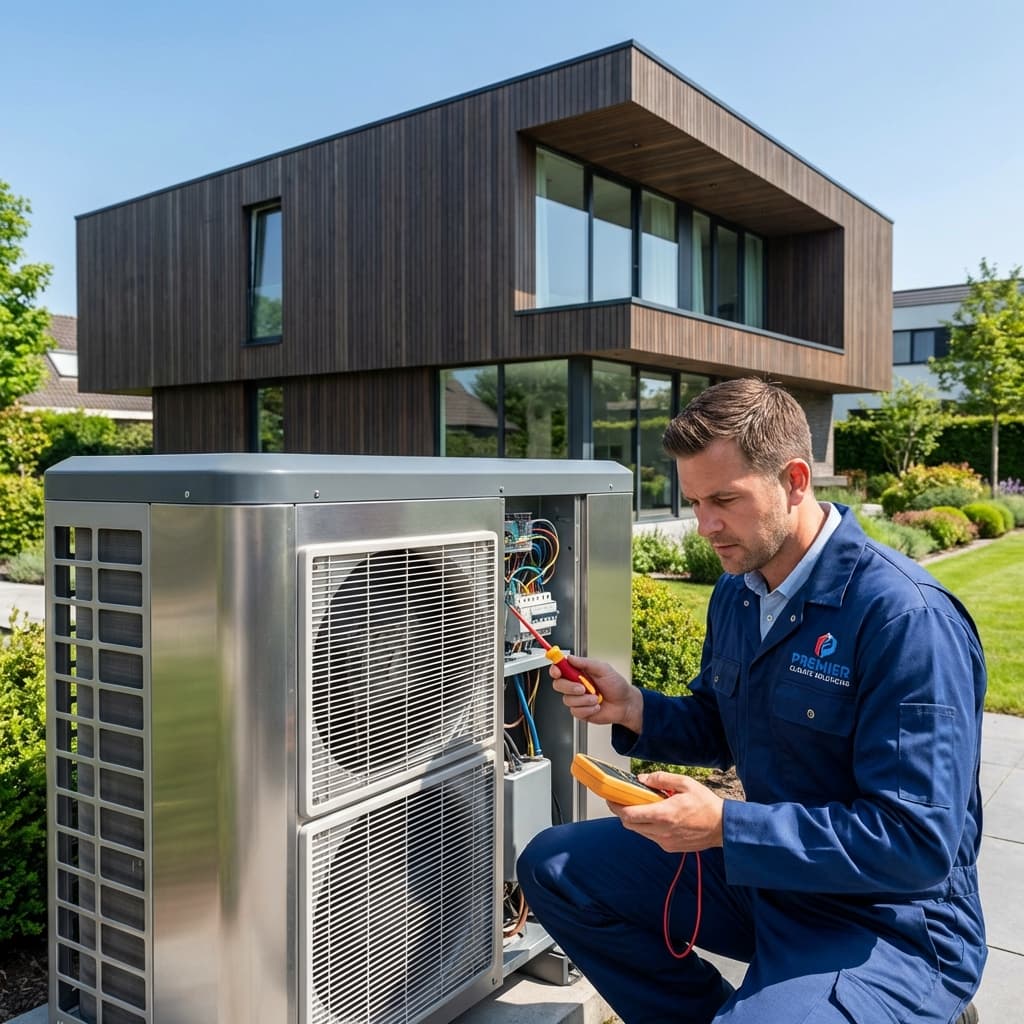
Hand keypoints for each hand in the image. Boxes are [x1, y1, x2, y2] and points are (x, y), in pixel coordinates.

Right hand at [549, 655, 643, 732]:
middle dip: (569, 687)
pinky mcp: (580, 711)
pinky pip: (575, 711)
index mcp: (579, 672)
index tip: (558, 671)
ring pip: (567, 699)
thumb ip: (586, 663)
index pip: (560, 669)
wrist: (625, 704)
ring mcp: (577, 699)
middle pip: (558, 685)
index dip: (555, 669)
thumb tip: (571, 658)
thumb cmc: (616, 685)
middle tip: (582, 688)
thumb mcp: (603, 669)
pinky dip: (588, 709)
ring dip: (583, 700)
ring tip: (596, 698)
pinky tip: (596, 706)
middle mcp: (575, 685)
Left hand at [610, 772, 724, 852]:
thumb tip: (642, 779)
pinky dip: (647, 826)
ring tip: (640, 806)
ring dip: (635, 820)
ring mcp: (665, 842)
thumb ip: (662, 779)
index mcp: (664, 814)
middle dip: (622, 812)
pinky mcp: (670, 847)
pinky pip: (651, 837)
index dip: (616, 806)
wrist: (723, 827)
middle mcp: (662, 831)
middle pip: (629, 824)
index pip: (629, 815)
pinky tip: (656, 816)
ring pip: (639, 831)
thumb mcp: (685, 783)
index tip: (611, 798)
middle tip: (621, 800)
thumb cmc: (706, 805)